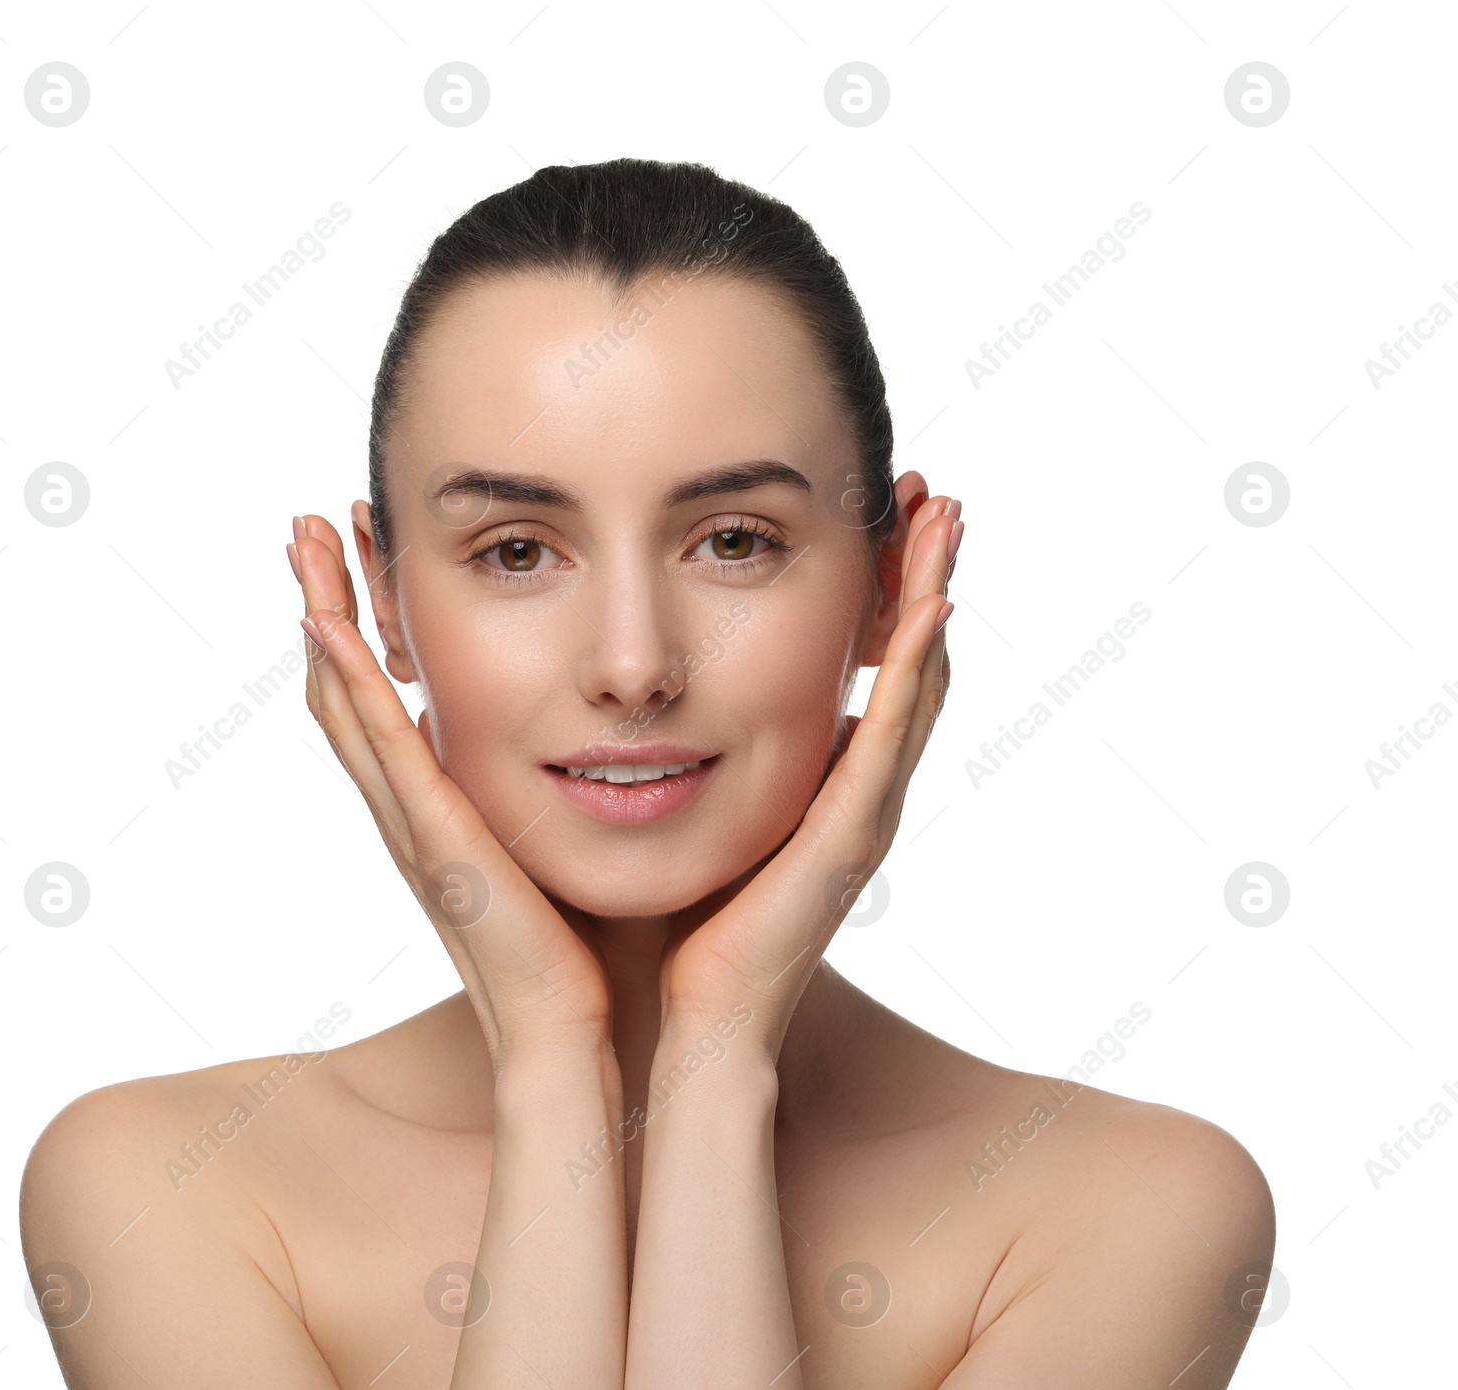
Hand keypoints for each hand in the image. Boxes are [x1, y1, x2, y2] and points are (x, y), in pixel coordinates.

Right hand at [288, 513, 614, 1071]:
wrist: (573, 1038)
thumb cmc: (585, 950)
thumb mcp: (571, 842)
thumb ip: (576, 788)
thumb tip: (621, 732)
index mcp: (445, 808)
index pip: (395, 697)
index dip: (374, 624)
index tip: (373, 549)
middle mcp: (415, 809)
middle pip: (352, 685)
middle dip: (331, 599)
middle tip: (311, 521)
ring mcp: (415, 824)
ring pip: (350, 701)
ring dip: (325, 617)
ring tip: (303, 539)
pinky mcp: (434, 843)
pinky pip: (382, 749)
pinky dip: (350, 685)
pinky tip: (326, 624)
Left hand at [655, 491, 961, 1059]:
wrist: (692, 1027)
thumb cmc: (680, 929)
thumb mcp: (685, 815)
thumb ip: (684, 758)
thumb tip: (637, 699)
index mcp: (817, 786)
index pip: (864, 671)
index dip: (881, 597)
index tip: (880, 518)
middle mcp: (854, 793)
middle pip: (906, 663)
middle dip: (921, 576)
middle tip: (936, 497)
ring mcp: (863, 814)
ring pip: (916, 684)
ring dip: (933, 597)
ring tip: (949, 519)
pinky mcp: (852, 838)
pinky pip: (894, 737)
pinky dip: (918, 671)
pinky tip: (932, 608)